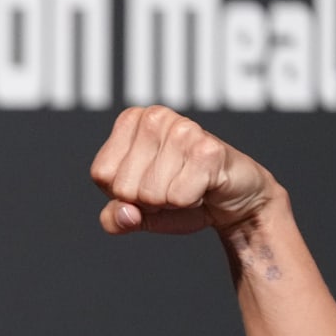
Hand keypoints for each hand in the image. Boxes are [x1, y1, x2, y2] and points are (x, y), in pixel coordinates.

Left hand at [90, 106, 276, 235]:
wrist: (233, 199)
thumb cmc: (181, 195)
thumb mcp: (137, 211)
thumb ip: (115, 218)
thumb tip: (126, 214)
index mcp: (131, 121)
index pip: (102, 175)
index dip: (123, 193)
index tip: (148, 182)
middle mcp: (154, 117)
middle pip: (125, 187)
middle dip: (148, 200)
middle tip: (172, 185)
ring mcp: (183, 129)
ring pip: (152, 194)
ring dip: (171, 200)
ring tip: (188, 183)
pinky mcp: (209, 150)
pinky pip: (179, 197)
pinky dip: (191, 201)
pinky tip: (204, 184)